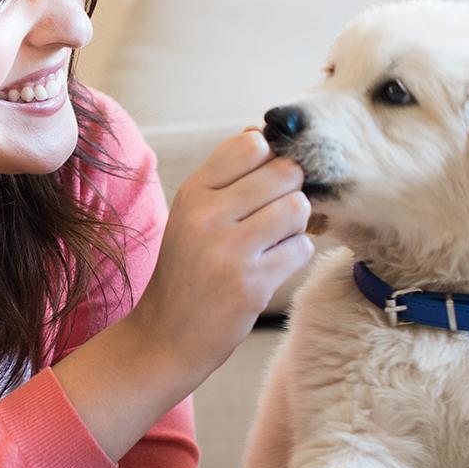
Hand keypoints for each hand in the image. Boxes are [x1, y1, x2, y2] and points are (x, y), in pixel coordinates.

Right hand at [128, 127, 313, 376]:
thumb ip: (224, 176)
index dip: (270, 160)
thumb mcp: (192, 214)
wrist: (167, 335)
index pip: (251, 144)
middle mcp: (207, 215)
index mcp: (192, 192)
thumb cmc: (187, 269)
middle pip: (284, 172)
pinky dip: (295, 255)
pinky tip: (272, 266)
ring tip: (275, 241)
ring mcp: (229, 250)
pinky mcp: (251, 284)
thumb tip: (260, 133)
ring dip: (297, 225)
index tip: (264, 183)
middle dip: (290, 191)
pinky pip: (301, 248)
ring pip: (298, 208)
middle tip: (275, 216)